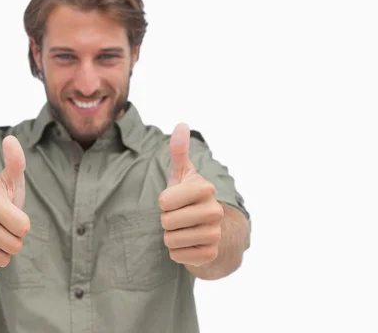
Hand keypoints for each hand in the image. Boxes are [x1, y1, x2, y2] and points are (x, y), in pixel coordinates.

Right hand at [0, 135, 30, 271]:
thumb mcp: (8, 183)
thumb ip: (15, 163)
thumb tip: (10, 139)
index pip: (24, 228)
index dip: (22, 224)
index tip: (10, 215)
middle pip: (15, 246)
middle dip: (13, 240)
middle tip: (2, 228)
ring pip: (3, 259)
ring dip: (2, 251)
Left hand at [159, 124, 223, 266]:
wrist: (211, 229)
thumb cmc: (189, 198)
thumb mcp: (183, 174)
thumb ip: (179, 151)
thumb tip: (181, 124)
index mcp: (205, 188)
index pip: (164, 200)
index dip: (164, 201)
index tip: (175, 200)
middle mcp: (214, 211)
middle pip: (166, 221)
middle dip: (166, 220)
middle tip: (179, 216)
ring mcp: (215, 234)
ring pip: (170, 239)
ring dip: (171, 236)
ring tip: (183, 229)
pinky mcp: (210, 254)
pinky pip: (177, 255)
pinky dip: (177, 251)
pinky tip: (189, 244)